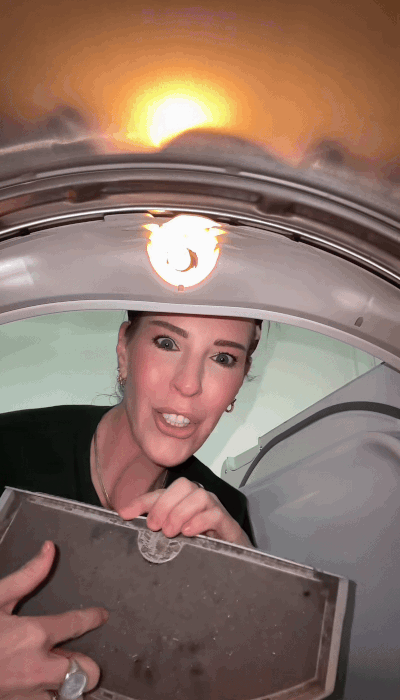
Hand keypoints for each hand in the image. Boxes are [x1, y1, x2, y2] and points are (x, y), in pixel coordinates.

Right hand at [0, 541, 107, 699]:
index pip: (77, 623)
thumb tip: (49, 550)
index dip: (93, 617)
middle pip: (86, 671)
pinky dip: (45, 695)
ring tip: (53, 671)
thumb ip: (27, 576)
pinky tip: (33, 682)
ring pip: (69, 693)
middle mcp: (38, 667)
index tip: (100, 615)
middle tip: (71, 652)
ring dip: (65, 683)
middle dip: (85, 662)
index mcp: (34, 634)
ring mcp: (28, 694)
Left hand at [118, 477, 251, 546]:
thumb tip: (126, 519)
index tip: (125, 514)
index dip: (142, 501)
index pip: (161, 493)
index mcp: (184, 500)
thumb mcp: (174, 534)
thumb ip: (155, 526)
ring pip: (199, 496)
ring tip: (171, 532)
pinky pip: (215, 513)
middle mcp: (200, 499)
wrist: (233, 556)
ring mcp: (215, 509)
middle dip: (164, 504)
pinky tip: (189, 532)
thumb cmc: (201, 542)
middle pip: (183, 485)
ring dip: (181, 512)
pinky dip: (200, 521)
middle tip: (155, 527)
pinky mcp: (228, 523)